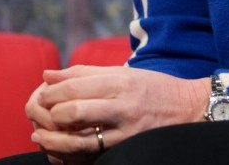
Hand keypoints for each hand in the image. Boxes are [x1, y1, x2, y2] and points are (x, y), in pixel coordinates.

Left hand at [28, 65, 208, 159]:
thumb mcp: (125, 73)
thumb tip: (48, 74)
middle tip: (42, 112)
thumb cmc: (154, 88)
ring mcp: (125, 130)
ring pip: (77, 139)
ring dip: (51, 138)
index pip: (75, 87)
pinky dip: (66, 153)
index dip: (51, 92)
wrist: (189, 109)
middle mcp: (124, 106)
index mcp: (123, 82)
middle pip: (73, 111)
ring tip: (39, 134)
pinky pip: (88, 154)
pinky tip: (57, 148)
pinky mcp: (125, 148)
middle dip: (50, 112)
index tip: (44, 94)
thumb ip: (86, 73)